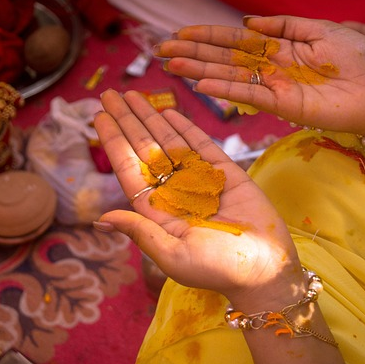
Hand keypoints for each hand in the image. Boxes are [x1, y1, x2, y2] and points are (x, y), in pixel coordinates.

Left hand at [93, 89, 302, 307]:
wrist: (265, 269)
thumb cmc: (217, 270)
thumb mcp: (173, 255)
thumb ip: (140, 232)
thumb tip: (101, 219)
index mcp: (158, 212)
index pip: (129, 170)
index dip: (113, 142)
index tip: (99, 117)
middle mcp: (175, 192)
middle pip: (144, 149)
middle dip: (127, 121)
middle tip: (109, 94)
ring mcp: (199, 180)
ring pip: (169, 142)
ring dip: (151, 117)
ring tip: (133, 95)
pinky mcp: (225, 173)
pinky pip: (201, 145)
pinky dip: (185, 127)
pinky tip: (168, 111)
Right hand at [154, 15, 364, 140]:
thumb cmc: (358, 59)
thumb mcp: (321, 30)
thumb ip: (284, 25)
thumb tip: (248, 20)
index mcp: (280, 47)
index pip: (237, 40)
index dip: (208, 36)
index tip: (180, 33)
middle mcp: (271, 68)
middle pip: (225, 58)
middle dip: (194, 53)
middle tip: (162, 51)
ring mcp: (274, 87)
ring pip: (230, 76)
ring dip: (200, 70)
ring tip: (172, 65)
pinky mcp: (283, 105)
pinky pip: (250, 94)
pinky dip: (226, 89)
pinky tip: (203, 83)